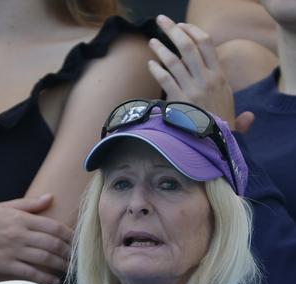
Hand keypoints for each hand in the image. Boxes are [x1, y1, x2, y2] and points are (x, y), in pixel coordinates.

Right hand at [0, 194, 72, 283]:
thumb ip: (28, 205)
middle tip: (77, 257)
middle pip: (53, 244)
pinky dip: (45, 278)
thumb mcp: (3, 206)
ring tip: (68, 269)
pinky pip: (31, 273)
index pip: (53, 227)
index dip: (69, 235)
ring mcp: (13, 250)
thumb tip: (49, 198)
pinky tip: (54, 280)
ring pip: (45, 259)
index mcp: (20, 218)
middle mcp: (19, 234)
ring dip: (60, 265)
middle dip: (68, 252)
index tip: (77, 241)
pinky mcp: (5, 265)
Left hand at [148, 15, 253, 134]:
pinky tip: (150, 64)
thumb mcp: (233, 120)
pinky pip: (165, 80)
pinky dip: (157, 70)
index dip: (193, 31)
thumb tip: (248, 119)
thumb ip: (239, 115)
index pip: (206, 43)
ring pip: (174, 61)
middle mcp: (205, 80)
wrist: (213, 147)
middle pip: (188, 46)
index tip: (182, 26)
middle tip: (162, 21)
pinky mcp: (178, 102)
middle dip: (173, 31)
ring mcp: (191, 90)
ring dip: (161, 49)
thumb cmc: (221, 134)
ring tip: (153, 41)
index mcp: (219, 76)